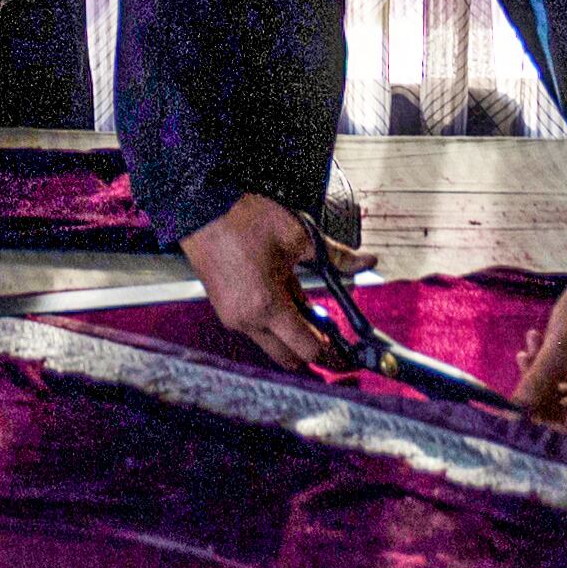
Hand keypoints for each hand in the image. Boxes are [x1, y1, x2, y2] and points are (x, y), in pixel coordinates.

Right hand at [181, 190, 341, 372]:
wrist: (202, 209)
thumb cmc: (243, 219)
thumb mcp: (297, 235)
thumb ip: (335, 256)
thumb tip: (364, 261)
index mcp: (268, 305)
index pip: (307, 349)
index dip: (331, 351)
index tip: (344, 347)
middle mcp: (247, 319)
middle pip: (288, 358)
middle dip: (311, 350)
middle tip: (329, 335)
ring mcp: (232, 317)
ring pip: (271, 345)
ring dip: (290, 336)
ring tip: (303, 306)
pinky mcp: (224, 310)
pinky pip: (255, 330)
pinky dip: (273, 324)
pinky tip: (281, 297)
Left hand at [513, 249, 566, 435]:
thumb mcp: (560, 347)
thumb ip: (536, 383)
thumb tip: (511, 414)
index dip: (542, 421)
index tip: (515, 406)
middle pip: (565, 413)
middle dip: (538, 390)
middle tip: (523, 359)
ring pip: (562, 394)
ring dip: (540, 373)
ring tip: (530, 343)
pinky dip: (549, 364)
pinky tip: (535, 340)